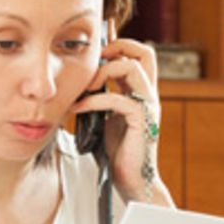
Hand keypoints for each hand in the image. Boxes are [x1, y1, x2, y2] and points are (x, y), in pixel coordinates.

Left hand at [70, 37, 163, 203]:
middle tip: (92, 60)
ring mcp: (147, 107)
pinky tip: (78, 108)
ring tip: (83, 86)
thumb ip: (97, 98)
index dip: (118, 43)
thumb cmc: (115, 151)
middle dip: (117, 47)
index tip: (94, 45)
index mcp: (140, 92)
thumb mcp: (102, 117)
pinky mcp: (142, 122)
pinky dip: (95, 100)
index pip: (138, 54)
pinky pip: (120, 99)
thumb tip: (76, 83)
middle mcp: (147, 95)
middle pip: (145, 52)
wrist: (129, 181)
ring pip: (133, 68)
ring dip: (103, 71)